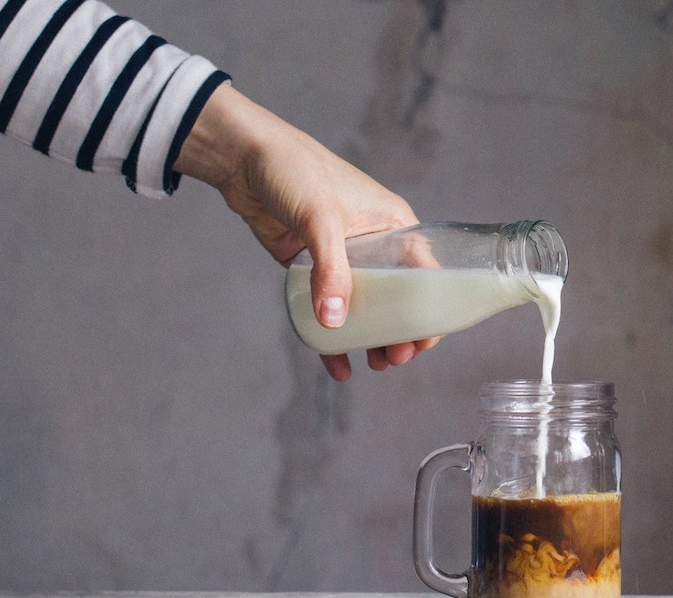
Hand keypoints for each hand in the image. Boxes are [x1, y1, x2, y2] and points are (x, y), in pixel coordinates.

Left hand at [174, 83, 438, 379]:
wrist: (242, 156)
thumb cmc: (294, 170)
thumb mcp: (320, 219)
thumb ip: (331, 271)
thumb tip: (335, 323)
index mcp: (393, 225)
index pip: (426, 274)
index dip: (430, 311)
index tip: (423, 342)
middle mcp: (374, 244)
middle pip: (398, 299)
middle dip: (400, 332)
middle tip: (393, 360)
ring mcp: (343, 259)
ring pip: (365, 308)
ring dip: (372, 339)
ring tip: (374, 364)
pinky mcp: (311, 268)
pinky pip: (329, 308)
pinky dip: (333, 338)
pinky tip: (337, 365)